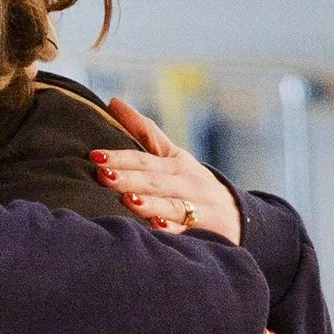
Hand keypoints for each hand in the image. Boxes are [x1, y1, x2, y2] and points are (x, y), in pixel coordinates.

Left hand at [90, 99, 242, 242]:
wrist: (238, 216)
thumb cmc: (193, 183)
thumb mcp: (173, 156)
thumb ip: (144, 132)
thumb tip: (112, 102)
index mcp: (175, 163)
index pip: (144, 159)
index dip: (121, 157)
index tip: (95, 156)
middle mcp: (187, 183)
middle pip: (155, 180)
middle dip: (130, 178)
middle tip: (103, 175)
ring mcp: (197, 208)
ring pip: (171, 205)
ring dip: (150, 203)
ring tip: (128, 200)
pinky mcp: (205, 231)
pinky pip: (187, 231)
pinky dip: (173, 229)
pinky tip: (158, 227)